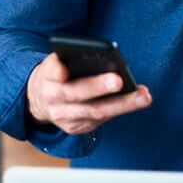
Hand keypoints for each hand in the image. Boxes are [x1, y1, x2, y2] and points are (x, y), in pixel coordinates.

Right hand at [26, 52, 151, 134]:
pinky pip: (100, 119)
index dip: (56, 70)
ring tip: (143, 96)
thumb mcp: (55, 63)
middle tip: (118, 80)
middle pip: (76, 93)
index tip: (63, 69)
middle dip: (98, 87)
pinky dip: (119, 110)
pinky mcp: (76, 127)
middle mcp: (53, 98)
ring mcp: (64, 116)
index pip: (50, 71)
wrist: (39, 101)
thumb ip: (70, 59)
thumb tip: (101, 55)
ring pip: (94, 111)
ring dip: (122, 104)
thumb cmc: (57, 75)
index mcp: (46, 76)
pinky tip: (136, 101)